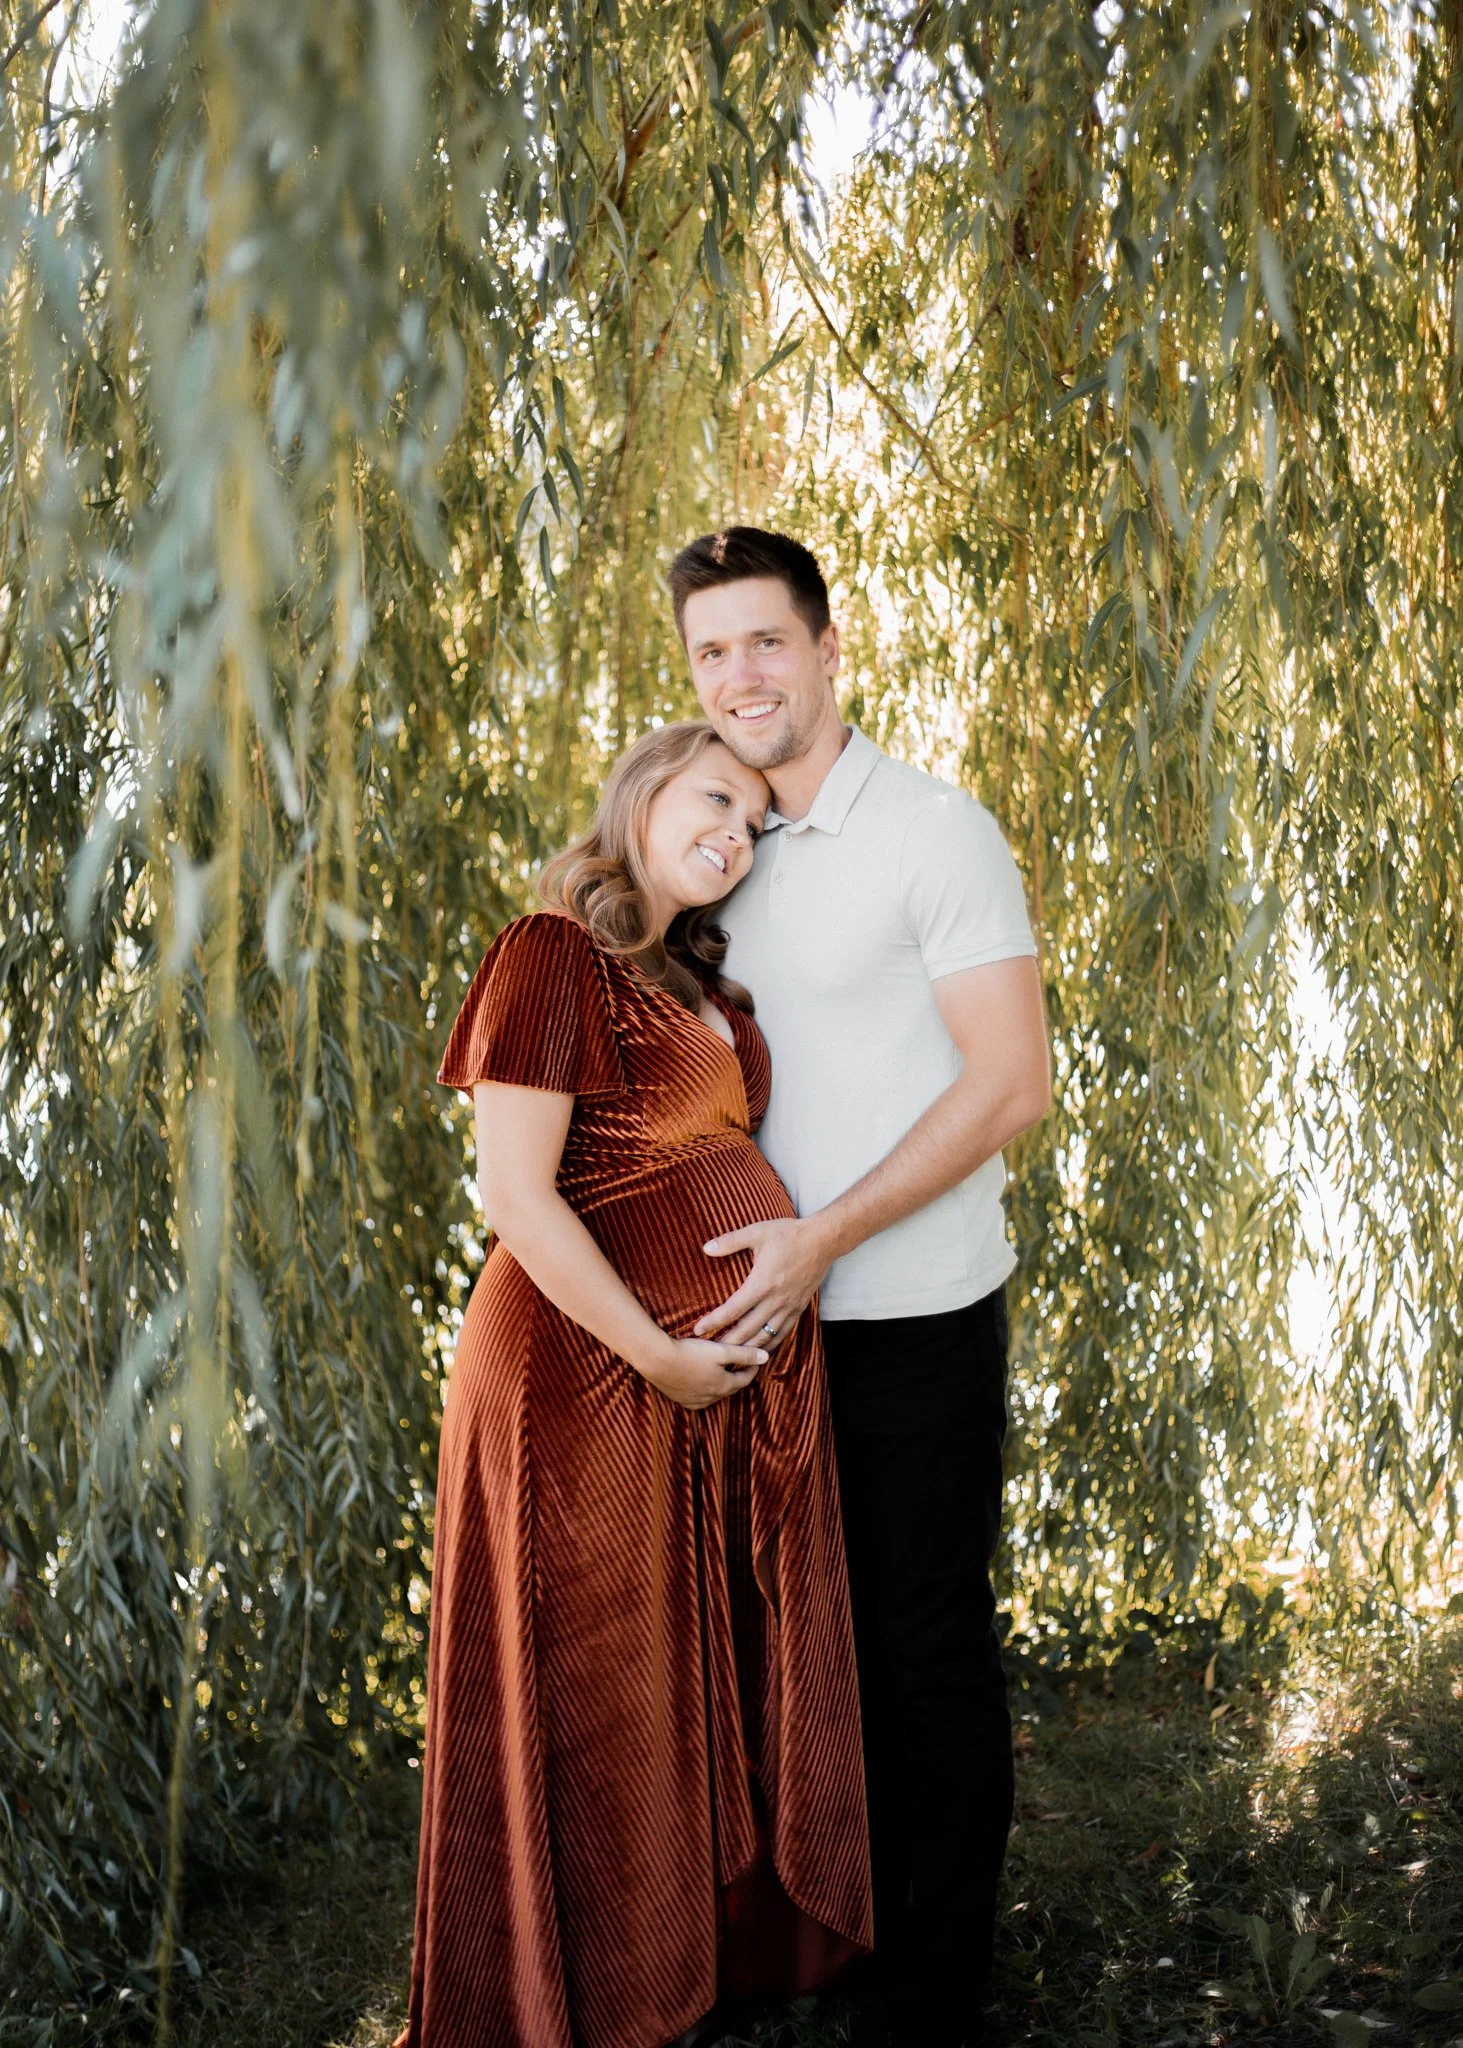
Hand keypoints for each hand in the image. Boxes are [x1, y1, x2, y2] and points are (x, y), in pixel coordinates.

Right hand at [638, 1335, 767, 1410]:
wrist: (657, 1359)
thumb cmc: (690, 1353)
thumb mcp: (721, 1351)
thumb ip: (744, 1354)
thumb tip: (766, 1357)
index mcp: (724, 1386)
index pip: (745, 1380)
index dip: (752, 1368)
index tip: (755, 1359)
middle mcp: (711, 1398)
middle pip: (730, 1388)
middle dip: (738, 1376)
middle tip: (741, 1365)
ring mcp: (694, 1401)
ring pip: (714, 1394)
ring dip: (720, 1384)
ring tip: (721, 1371)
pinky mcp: (680, 1400)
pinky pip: (698, 1398)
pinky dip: (704, 1390)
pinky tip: (701, 1381)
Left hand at [693, 1215, 833, 1348]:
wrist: (823, 1240)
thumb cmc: (789, 1234)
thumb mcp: (757, 1232)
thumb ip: (730, 1241)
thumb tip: (706, 1248)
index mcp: (762, 1283)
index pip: (732, 1310)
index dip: (713, 1322)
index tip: (698, 1330)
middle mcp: (775, 1300)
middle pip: (747, 1330)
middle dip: (727, 1343)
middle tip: (709, 1351)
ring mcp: (789, 1307)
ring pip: (765, 1336)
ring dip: (747, 1349)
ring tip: (731, 1356)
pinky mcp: (799, 1308)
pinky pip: (783, 1333)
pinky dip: (769, 1344)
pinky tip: (759, 1350)